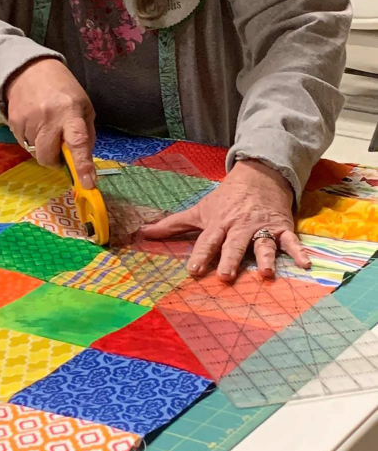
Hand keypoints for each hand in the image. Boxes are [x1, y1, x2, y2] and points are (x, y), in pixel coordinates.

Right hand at [5, 58, 96, 188]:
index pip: (78, 141)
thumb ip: (86, 133)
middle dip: (55, 161)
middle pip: (48, 156)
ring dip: (43, 148)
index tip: (88, 183)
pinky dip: (31, 140)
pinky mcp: (13, 123)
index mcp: (70, 112)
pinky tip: (35, 123)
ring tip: (46, 128)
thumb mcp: (83, 105)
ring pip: (35, 152)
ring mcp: (28, 121)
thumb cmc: (62, 89)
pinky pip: (24, 144)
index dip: (83, 165)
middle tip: (60, 151)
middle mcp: (48, 117)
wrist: (28, 70)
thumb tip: (84, 160)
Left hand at [140, 160, 309, 282]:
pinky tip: (305, 264)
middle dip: (230, 258)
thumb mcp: (199, 209)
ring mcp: (261, 228)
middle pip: (234, 244)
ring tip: (265, 273)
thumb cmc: (225, 198)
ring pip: (262, 245)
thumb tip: (143, 233)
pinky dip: (299, 252)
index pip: (208, 241)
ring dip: (264, 258)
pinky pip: (290, 242)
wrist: (259, 175)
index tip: (194, 270)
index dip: (201, 254)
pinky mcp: (281, 228)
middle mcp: (240, 227)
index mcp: (219, 223)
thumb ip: (172, 225)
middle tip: (226, 275)